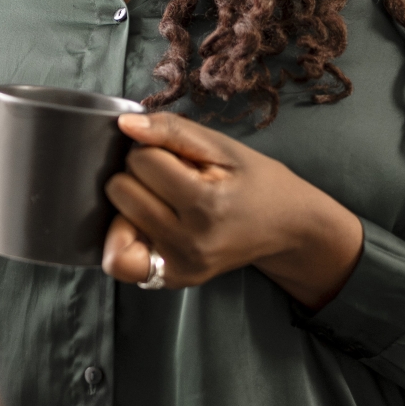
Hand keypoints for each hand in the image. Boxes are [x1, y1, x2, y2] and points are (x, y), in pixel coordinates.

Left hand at [101, 111, 363, 309]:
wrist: (289, 228)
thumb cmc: (257, 182)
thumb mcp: (222, 147)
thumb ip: (171, 130)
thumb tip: (125, 125)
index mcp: (204, 205)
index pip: (141, 161)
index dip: (154, 150)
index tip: (178, 158)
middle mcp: (188, 243)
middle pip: (121, 191)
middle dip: (140, 176)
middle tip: (172, 180)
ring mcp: (179, 267)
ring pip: (115, 222)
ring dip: (131, 204)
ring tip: (161, 201)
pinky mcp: (173, 281)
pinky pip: (121, 262)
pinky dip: (124, 238)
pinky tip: (146, 226)